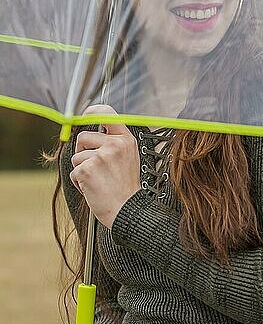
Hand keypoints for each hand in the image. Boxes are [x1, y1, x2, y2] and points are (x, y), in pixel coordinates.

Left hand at [70, 104, 140, 227]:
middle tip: (96, 166)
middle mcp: (115, 145)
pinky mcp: (88, 169)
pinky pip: (74, 171)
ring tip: (97, 179)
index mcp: (126, 140)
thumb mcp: (128, 157)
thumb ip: (113, 142)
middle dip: (83, 152)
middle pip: (83, 136)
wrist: (127, 210)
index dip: (91, 113)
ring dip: (81, 169)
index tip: (85, 115)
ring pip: (77, 156)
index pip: (106, 113)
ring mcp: (101, 157)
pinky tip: (93, 188)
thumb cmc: (126, 188)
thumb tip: (92, 129)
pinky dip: (79, 182)